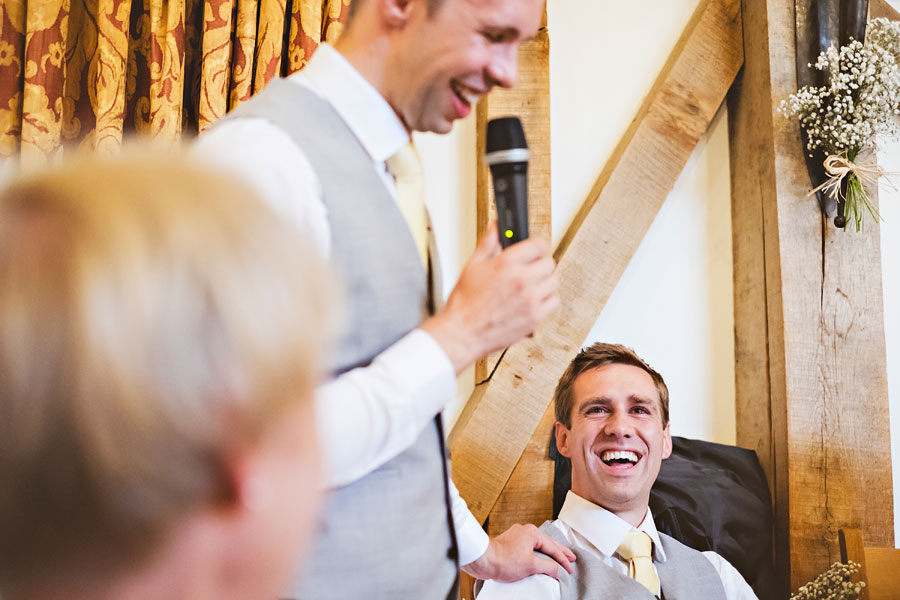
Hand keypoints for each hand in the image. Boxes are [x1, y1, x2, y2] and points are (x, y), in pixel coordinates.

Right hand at [421, 222, 559, 373]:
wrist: (462, 332)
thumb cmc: (465, 303)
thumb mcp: (473, 265)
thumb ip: (488, 243)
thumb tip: (495, 226)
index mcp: (507, 263)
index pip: (539, 244)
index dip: (536, 246)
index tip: (534, 251)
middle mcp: (522, 279)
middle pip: (549, 263)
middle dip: (539, 265)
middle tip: (529, 271)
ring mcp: (530, 299)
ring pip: (554, 282)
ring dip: (545, 283)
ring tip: (531, 287)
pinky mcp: (535, 317)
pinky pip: (554, 302)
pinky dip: (547, 301)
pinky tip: (533, 301)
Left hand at [461, 523, 575, 582]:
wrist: (483, 559)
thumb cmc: (503, 560)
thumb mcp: (531, 566)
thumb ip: (548, 567)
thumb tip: (557, 569)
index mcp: (532, 533)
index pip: (553, 547)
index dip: (563, 559)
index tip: (569, 568)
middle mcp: (525, 531)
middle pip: (547, 543)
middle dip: (560, 551)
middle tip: (571, 557)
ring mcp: (517, 535)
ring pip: (538, 544)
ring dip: (548, 552)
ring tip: (558, 557)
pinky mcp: (510, 542)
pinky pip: (529, 547)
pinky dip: (537, 553)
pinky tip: (540, 558)